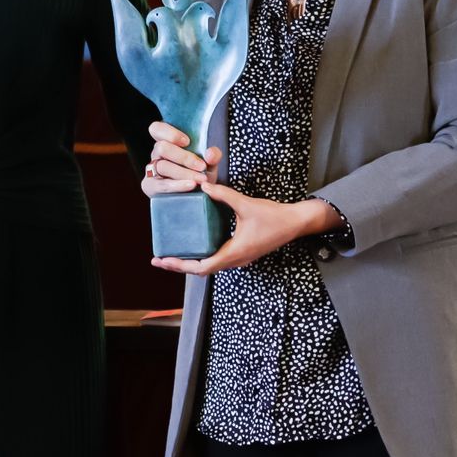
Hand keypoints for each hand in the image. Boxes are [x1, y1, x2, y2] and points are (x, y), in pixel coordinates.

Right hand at [142, 121, 219, 197]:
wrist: (197, 196)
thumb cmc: (200, 174)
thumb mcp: (210, 163)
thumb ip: (213, 156)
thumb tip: (210, 153)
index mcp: (167, 142)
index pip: (156, 129)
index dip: (169, 132)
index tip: (187, 141)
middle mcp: (157, 154)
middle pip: (162, 147)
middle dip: (183, 157)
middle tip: (201, 166)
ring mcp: (152, 170)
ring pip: (162, 166)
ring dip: (184, 173)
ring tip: (201, 179)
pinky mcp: (150, 186)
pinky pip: (161, 184)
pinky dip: (177, 185)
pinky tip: (190, 185)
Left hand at [153, 186, 339, 275]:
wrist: (296, 223)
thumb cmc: (275, 217)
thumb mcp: (246, 205)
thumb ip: (224, 195)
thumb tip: (203, 186)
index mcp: (234, 253)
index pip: (202, 268)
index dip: (180, 265)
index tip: (163, 260)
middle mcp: (235, 260)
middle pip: (201, 270)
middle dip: (179, 265)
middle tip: (159, 258)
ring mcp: (239, 258)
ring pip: (210, 266)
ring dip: (190, 262)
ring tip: (172, 253)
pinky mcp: (242, 252)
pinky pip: (218, 258)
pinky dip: (203, 255)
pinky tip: (194, 244)